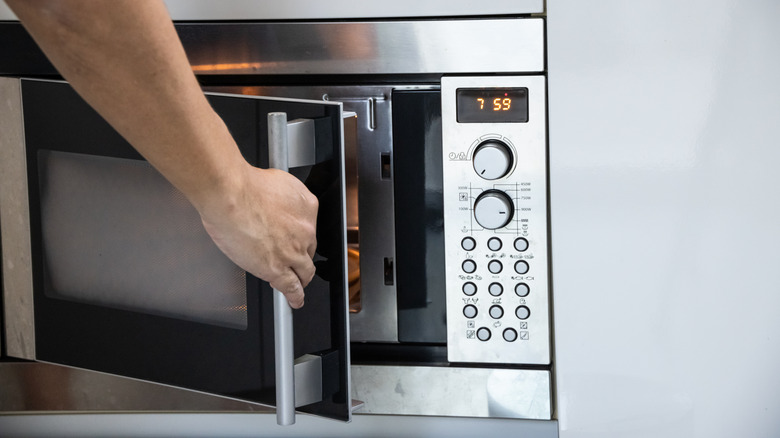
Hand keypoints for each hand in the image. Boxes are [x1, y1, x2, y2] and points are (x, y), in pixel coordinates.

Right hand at [198, 163, 317, 308]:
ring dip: (302, 278)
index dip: (299, 234)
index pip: (308, 227)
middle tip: (292, 258)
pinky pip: (291, 287)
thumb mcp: (277, 181)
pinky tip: (296, 300)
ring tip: (300, 284)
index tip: (294, 237)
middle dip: (301, 254)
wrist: (232, 194)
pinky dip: (296, 296)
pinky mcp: (278, 269)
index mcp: (307, 206)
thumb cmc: (245, 185)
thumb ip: (282, 195)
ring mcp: (293, 251)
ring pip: (304, 270)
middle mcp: (305, 230)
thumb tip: (277, 202)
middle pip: (308, 249)